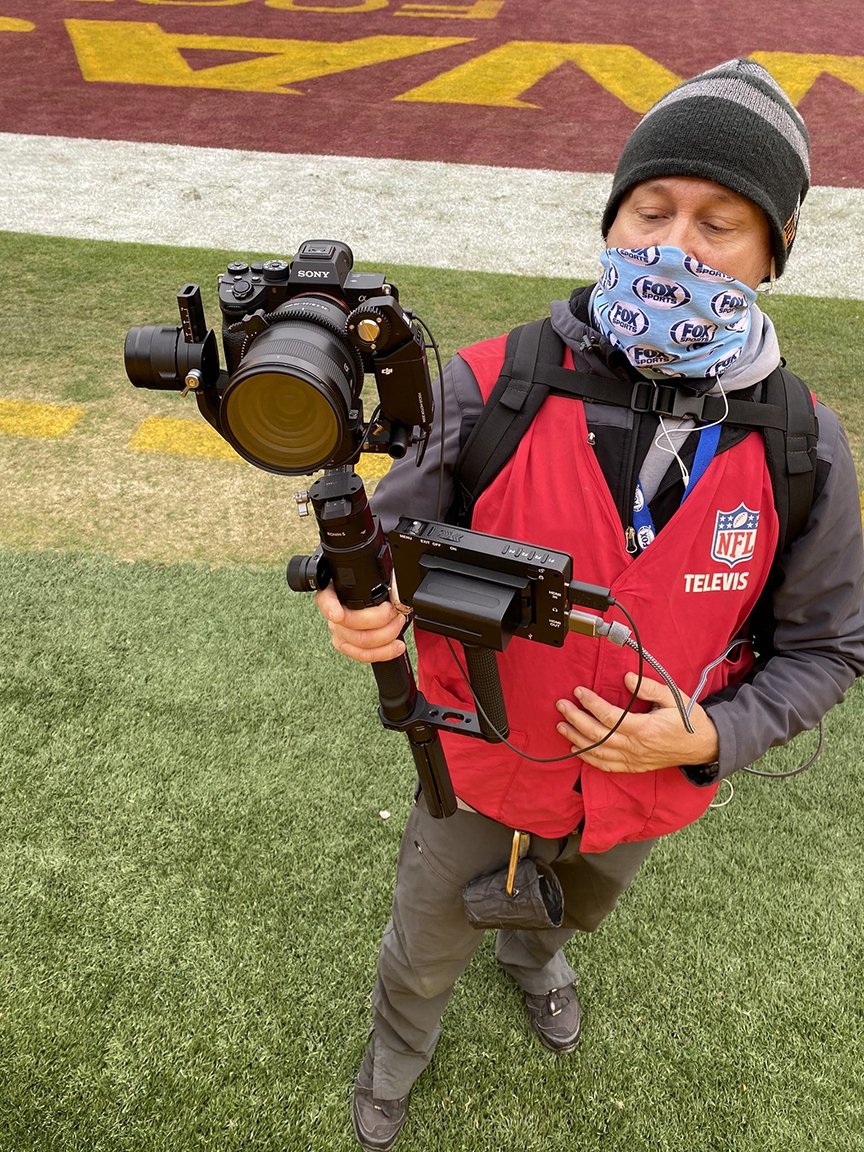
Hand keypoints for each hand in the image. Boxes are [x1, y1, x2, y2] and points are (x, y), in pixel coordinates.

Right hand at [315, 584, 408, 663]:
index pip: (325, 600)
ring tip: (398, 623)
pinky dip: (385, 652)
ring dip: (387, 634)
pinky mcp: (347, 647)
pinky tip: (396, 646)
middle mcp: (332, 614)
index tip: (338, 615)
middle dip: (381, 618)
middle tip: (394, 611)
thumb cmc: (365, 590)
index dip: (331, 608)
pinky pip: (364, 655)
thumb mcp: (367, 579)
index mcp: (331, 593)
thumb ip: (375, 581)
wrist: (362, 602)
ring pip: (361, 642)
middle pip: (351, 623)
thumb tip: (394, 591)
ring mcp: (338, 633)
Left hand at [555, 672, 718, 773]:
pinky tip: (576, 749)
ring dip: (576, 739)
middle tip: (562, 705)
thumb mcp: (673, 698)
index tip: (578, 691)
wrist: (704, 746)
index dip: (591, 704)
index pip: (609, 716)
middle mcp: (635, 746)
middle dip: (576, 719)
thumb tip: (626, 677)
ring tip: (561, 725)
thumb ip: (649, 687)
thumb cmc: (689, 720)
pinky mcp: (634, 766)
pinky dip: (589, 759)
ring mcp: (634, 759)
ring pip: (598, 752)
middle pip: (597, 734)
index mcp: (644, 728)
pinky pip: (607, 765)